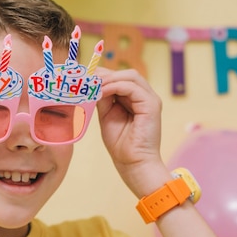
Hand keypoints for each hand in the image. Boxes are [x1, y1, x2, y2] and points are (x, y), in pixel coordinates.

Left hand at [95, 67, 168, 196]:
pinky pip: (132, 87)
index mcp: (135, 98)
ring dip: (109, 79)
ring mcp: (150, 99)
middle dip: (105, 74)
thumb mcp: (106, 115)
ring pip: (130, 76)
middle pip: (126, 74)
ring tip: (93, 86)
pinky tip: (101, 92)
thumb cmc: (121, 143)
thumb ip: (103, 99)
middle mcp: (144, 96)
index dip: (103, 75)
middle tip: (87, 79)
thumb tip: (92, 84)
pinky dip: (114, 86)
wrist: (132, 162)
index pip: (120, 78)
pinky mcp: (152, 105)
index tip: (84, 77)